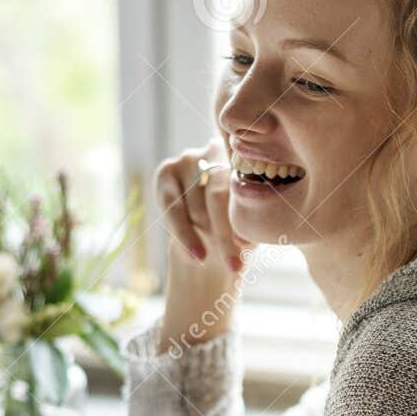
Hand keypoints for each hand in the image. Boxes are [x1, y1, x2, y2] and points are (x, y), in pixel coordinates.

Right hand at [155, 138, 250, 352]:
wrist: (211, 241)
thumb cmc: (238, 230)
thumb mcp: (250, 228)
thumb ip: (249, 228)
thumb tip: (242, 239)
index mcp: (246, 159)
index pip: (244, 188)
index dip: (242, 218)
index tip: (247, 248)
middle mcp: (216, 150)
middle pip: (218, 194)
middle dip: (224, 234)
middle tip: (234, 266)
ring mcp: (189, 157)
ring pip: (196, 206)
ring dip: (205, 236)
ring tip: (213, 256)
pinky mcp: (166, 171)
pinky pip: (172, 207)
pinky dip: (184, 235)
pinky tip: (196, 256)